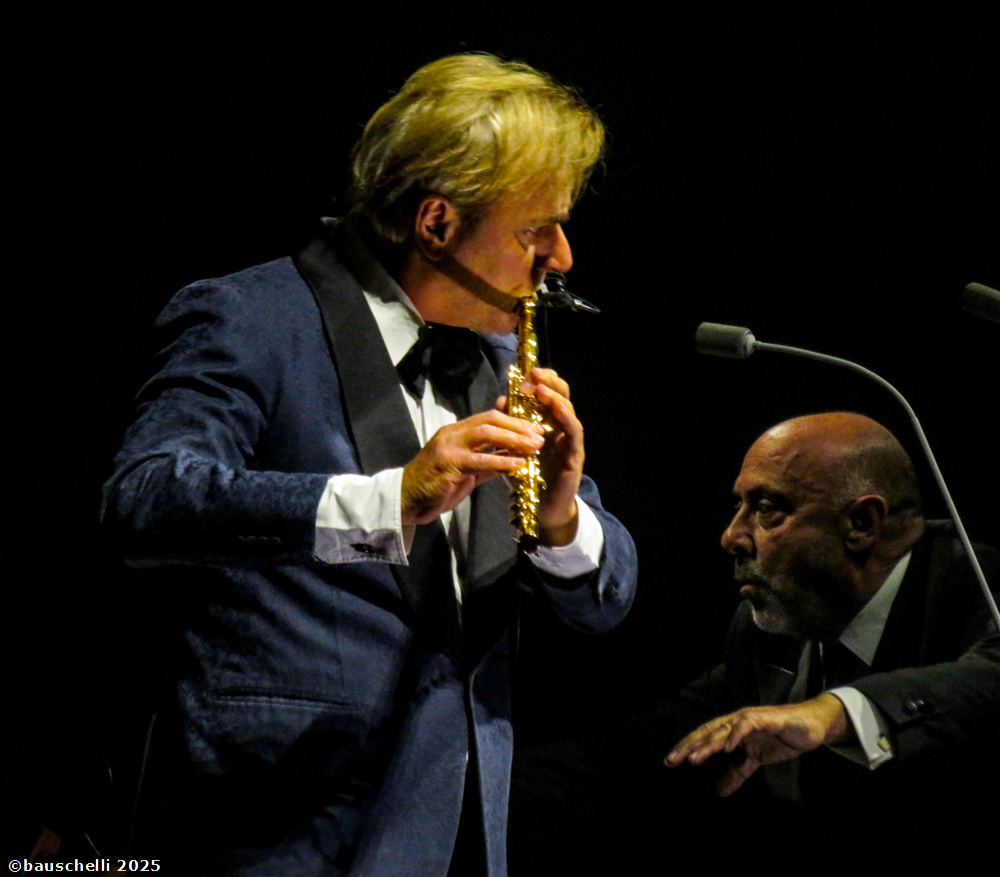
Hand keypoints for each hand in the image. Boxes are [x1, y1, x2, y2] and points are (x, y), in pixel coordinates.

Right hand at [401, 409, 543, 524]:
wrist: (406, 500)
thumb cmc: (435, 486)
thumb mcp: (465, 470)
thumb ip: (486, 462)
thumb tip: (512, 457)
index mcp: (455, 432)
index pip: (489, 417)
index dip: (514, 421)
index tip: (535, 429)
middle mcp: (451, 435)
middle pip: (490, 421)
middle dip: (518, 426)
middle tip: (539, 436)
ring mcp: (448, 448)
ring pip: (485, 434)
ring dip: (513, 439)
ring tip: (534, 447)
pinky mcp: (448, 466)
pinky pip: (479, 461)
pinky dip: (501, 461)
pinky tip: (518, 464)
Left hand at [500, 367, 583, 546]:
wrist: (542, 509)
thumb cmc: (529, 477)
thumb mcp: (514, 447)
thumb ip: (510, 425)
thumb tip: (502, 400)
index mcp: (547, 423)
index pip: (547, 393)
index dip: (539, 380)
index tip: (524, 372)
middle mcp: (560, 427)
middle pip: (561, 395)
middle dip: (547, 382)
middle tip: (532, 375)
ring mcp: (569, 440)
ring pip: (568, 410)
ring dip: (555, 396)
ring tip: (541, 388)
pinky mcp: (575, 454)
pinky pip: (574, 431)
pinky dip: (566, 417)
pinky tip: (556, 408)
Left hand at [664, 694, 851, 795]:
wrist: (812, 726)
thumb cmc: (782, 738)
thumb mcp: (756, 759)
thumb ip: (738, 772)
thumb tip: (719, 790)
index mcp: (731, 730)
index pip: (704, 738)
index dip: (687, 748)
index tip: (670, 762)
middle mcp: (735, 721)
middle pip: (706, 732)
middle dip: (688, 746)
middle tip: (671, 760)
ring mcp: (749, 718)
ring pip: (722, 729)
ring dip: (707, 744)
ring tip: (693, 759)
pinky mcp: (765, 719)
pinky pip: (746, 725)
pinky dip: (735, 735)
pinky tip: (726, 747)